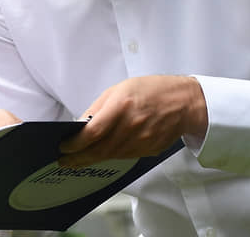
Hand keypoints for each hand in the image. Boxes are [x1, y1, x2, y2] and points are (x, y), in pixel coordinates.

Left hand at [58, 75, 206, 167]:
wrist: (185, 102)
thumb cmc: (152, 90)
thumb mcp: (120, 89)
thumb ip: (98, 108)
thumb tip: (80, 125)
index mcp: (121, 106)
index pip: (92, 132)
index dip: (75, 144)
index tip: (64, 147)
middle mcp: (131, 125)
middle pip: (99, 149)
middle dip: (78, 157)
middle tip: (65, 161)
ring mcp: (141, 140)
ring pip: (110, 156)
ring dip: (91, 160)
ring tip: (78, 160)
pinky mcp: (149, 150)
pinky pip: (124, 157)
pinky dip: (110, 157)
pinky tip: (100, 155)